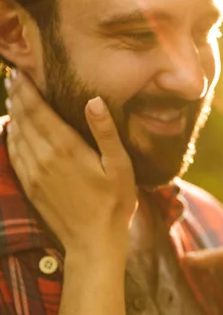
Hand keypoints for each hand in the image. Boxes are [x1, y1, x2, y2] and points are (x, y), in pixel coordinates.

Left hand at [5, 71, 136, 263]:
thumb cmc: (115, 203)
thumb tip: (94, 100)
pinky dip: (11, 136)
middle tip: (13, 77)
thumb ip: (106, 132)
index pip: (39, 111)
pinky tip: (13, 130)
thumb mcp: (120, 166)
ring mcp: (34, 173)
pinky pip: (14, 154)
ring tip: (13, 97)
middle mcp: (44, 157)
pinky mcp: (31, 186)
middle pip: (23, 119)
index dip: (27, 90)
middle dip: (17, 96)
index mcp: (66, 148)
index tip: (21, 72)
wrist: (94, 242)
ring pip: (15, 134)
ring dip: (13, 113)